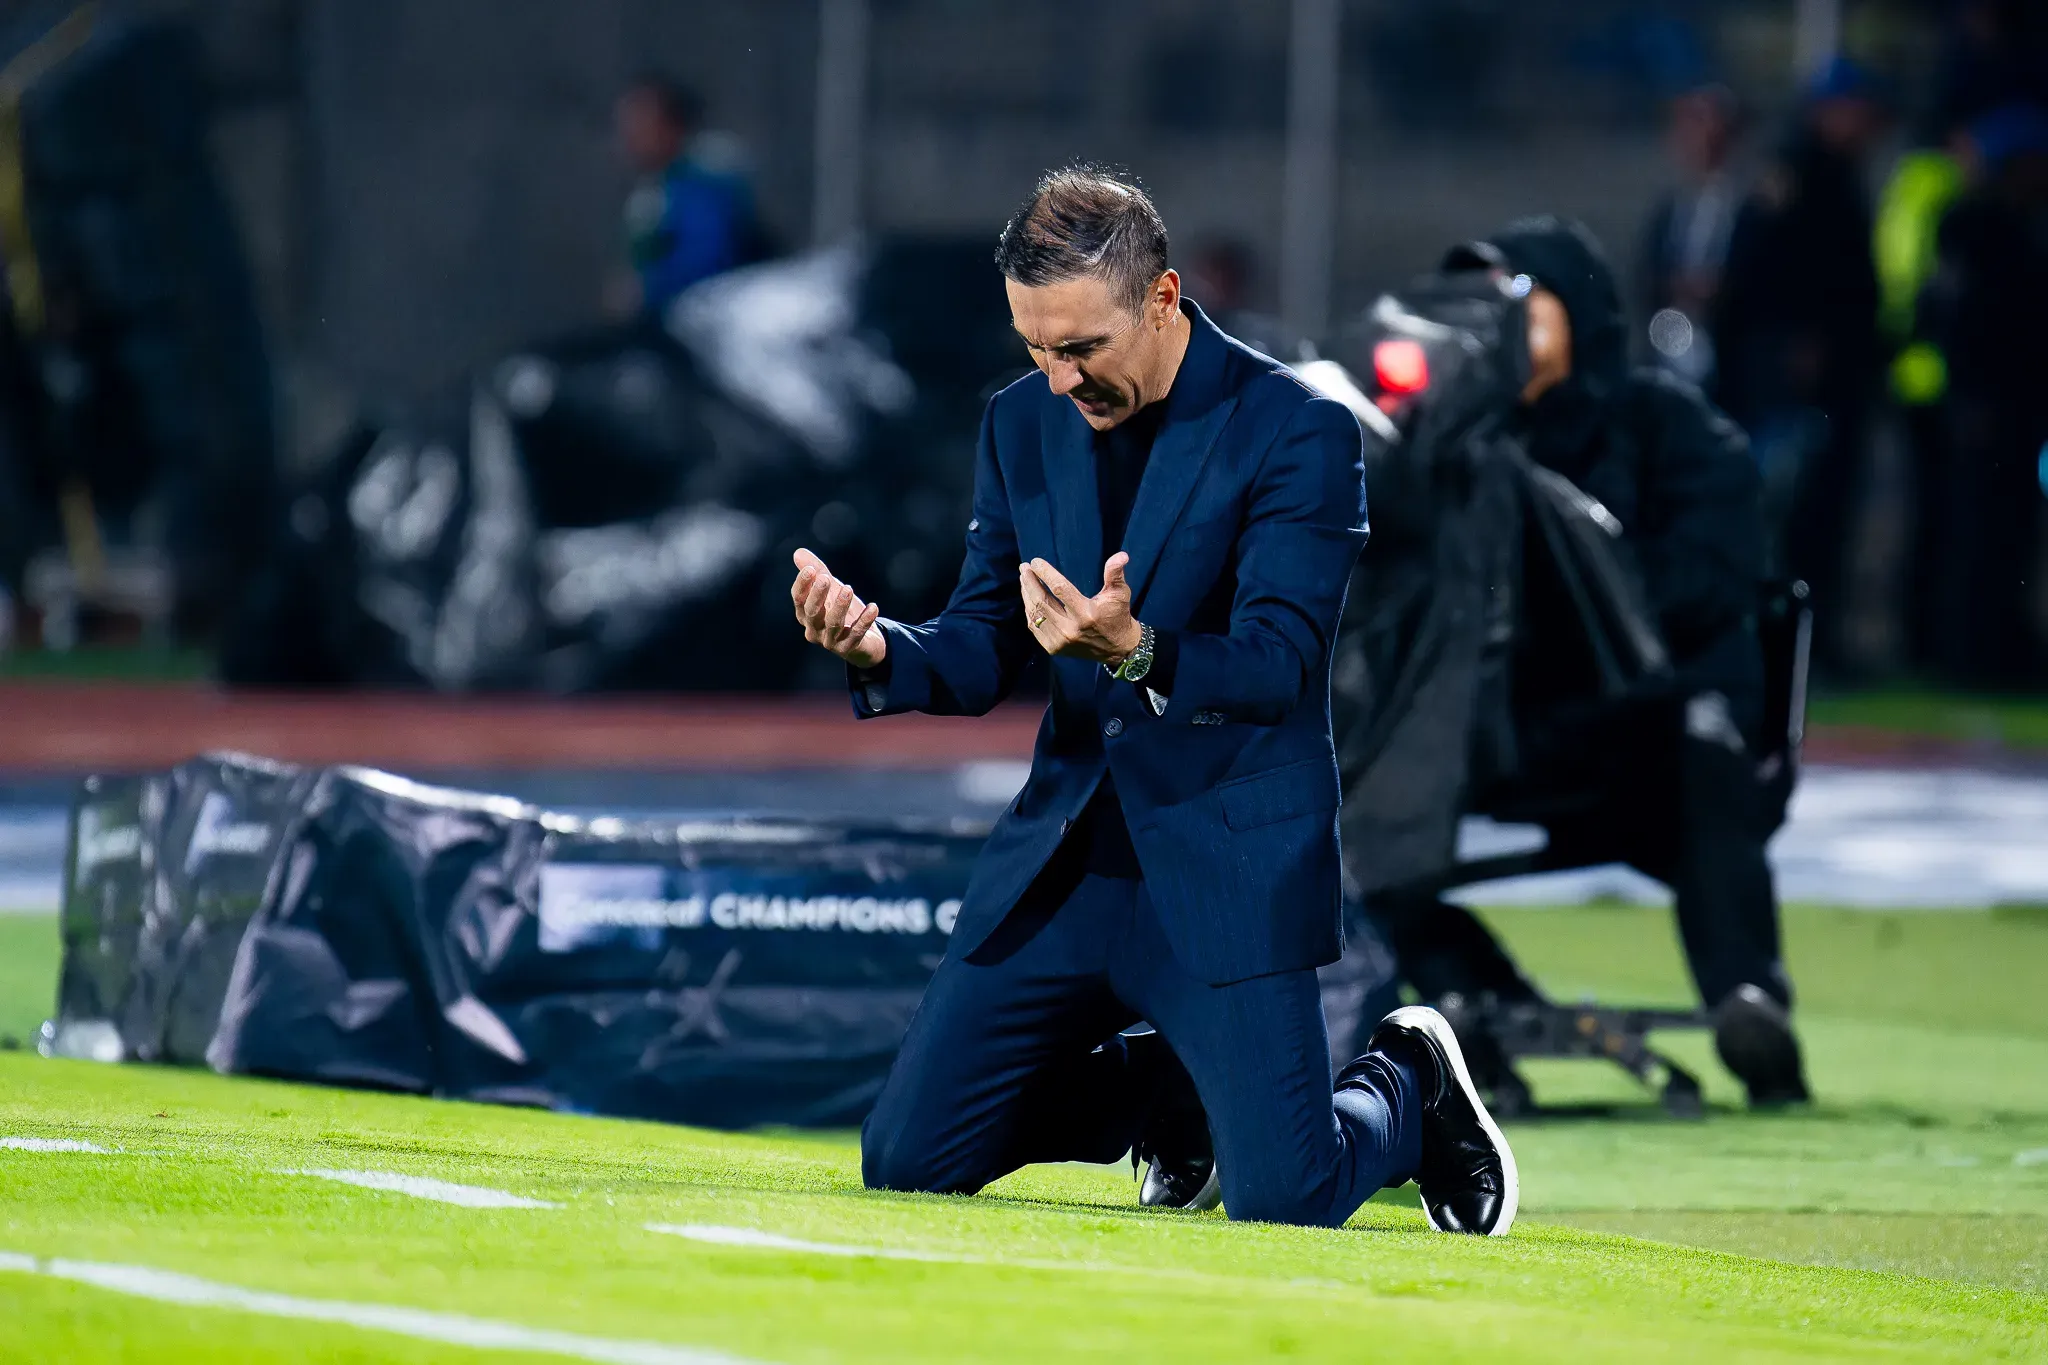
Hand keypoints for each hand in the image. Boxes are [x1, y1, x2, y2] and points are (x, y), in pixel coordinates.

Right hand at [791, 547, 886, 667]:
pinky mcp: (849, 648)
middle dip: (817, 595)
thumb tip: (798, 552)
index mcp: (806, 615)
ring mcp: (830, 642)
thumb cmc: (843, 612)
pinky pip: (856, 634)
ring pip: (833, 624)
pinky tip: (873, 607)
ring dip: (840, 606)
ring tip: (848, 589)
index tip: (811, 569)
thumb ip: (818, 572)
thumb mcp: (831, 590)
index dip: (803, 584)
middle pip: (812, 613)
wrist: (865, 642)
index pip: (799, 600)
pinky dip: (864, 621)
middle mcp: (814, 630)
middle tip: (825, 578)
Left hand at [1020, 552, 1142, 665]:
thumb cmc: (1118, 616)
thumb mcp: (1120, 594)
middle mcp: (1070, 629)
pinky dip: (1029, 610)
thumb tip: (1121, 555)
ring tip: (1024, 579)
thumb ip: (1116, 574)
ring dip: (1026, 594)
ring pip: (1035, 614)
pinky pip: (1035, 627)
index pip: (1060, 589)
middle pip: (1042, 601)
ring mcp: (1060, 641)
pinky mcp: (1054, 648)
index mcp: (1086, 614)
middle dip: (1030, 582)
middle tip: (1024, 567)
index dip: (1045, 573)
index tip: (1036, 561)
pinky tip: (1028, 598)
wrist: (1116, 648)